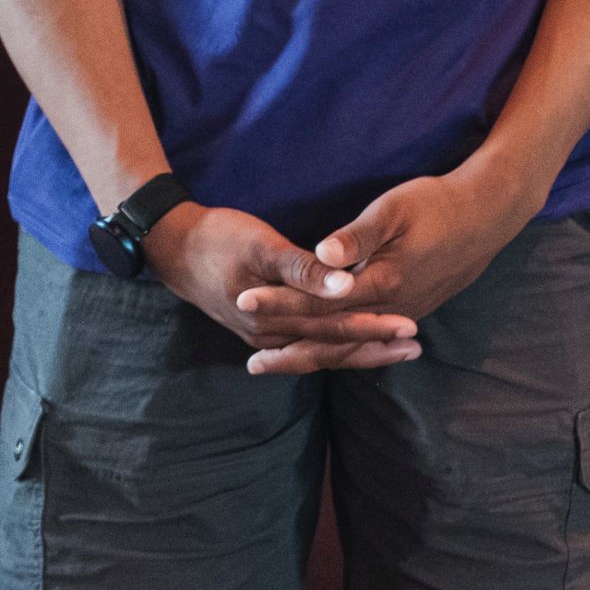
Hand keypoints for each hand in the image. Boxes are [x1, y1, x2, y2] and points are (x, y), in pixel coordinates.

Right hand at [140, 201, 419, 374]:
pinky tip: (353, 346)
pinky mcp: (263, 329)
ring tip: (397, 349)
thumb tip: (345, 284)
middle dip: (374, 347)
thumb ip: (303, 268)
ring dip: (357, 351)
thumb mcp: (262, 245)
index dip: (373, 329)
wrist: (173, 247)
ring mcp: (264, 336)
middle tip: (416, 344)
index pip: (334, 330)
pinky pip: (305, 346)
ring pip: (319, 351)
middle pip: (331, 347)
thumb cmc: (220, 238)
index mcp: (274, 317)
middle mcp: (270, 335)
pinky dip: (333, 347)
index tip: (410, 326)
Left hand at [229, 167, 537, 372]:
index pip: (320, 300)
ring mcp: (405, 312)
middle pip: (333, 335)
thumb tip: (321, 255)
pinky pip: (368, 339)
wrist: (490, 214)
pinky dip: (341, 349)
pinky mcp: (412, 309)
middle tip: (251, 365)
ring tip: (279, 366)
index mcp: (383, 281)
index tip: (244, 301)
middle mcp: (392, 307)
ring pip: (351, 344)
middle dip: (290, 348)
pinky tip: (326, 350)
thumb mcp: (396, 209)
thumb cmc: (440, 203)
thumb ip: (358, 236)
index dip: (280, 301)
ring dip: (313, 355)